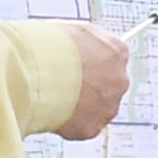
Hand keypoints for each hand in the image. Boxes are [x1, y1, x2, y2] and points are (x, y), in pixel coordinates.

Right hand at [55, 25, 132, 141]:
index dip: (91, 64)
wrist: (37, 72)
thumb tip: (86, 47)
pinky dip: (69, 123)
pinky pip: (83, 126)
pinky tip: (53, 112)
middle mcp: (119, 79)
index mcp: (117, 52)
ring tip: (54, 99)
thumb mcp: (73, 30)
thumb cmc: (49, 46)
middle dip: (89, 87)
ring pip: (97, 108)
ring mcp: (108, 106)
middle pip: (108, 86)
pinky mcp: (92, 127)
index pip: (112, 59)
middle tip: (63, 85)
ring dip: (80, 106)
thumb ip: (87, 41)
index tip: (76, 66)